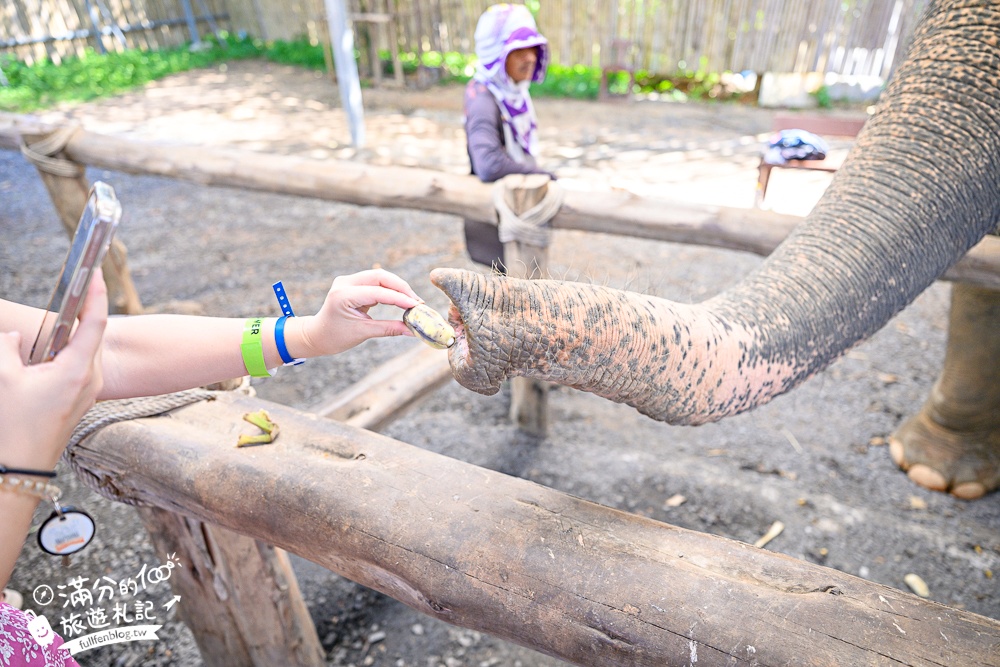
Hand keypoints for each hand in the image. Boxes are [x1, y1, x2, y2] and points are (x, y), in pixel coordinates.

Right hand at [0, 270, 107, 470]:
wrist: (22, 467)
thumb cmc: (14, 424)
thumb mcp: (4, 379)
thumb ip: (7, 348)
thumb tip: (14, 337)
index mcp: (78, 370)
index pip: (94, 324)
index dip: (96, 295)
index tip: (96, 272)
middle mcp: (91, 379)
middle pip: (92, 335)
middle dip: (84, 311)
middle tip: (79, 284)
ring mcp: (88, 390)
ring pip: (86, 351)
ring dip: (74, 333)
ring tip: (66, 313)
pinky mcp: (80, 398)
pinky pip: (80, 366)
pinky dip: (68, 351)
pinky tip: (52, 349)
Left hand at [293, 269, 422, 356]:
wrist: (317, 335)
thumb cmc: (335, 336)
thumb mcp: (363, 332)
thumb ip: (389, 329)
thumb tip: (412, 331)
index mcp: (343, 295)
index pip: (377, 292)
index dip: (400, 298)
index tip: (417, 306)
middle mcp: (345, 282)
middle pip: (380, 276)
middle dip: (401, 288)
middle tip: (418, 302)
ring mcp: (348, 281)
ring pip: (380, 277)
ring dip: (397, 288)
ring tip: (412, 301)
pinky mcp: (353, 283)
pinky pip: (376, 282)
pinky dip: (390, 290)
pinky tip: (401, 299)